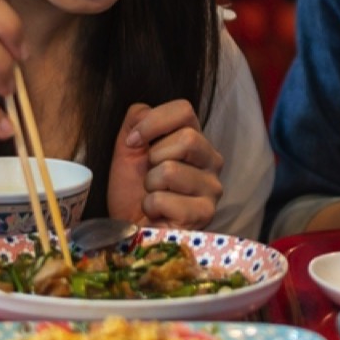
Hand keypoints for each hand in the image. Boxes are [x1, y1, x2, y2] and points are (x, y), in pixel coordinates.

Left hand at [107, 100, 223, 229]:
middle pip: (188, 138)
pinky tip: (157, 214)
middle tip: (148, 176)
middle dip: (154, 158)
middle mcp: (211, 161)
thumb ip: (137, 120)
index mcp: (195, 140)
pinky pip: (165, 199)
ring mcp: (212, 189)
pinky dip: (151, 206)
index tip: (133, 142)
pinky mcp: (204, 214)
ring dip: (150, 186)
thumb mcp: (127, 148)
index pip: (184, 110)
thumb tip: (146, 114)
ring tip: (152, 197)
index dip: (153, 122)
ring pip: (172, 170)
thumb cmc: (131, 191)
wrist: (127, 230)